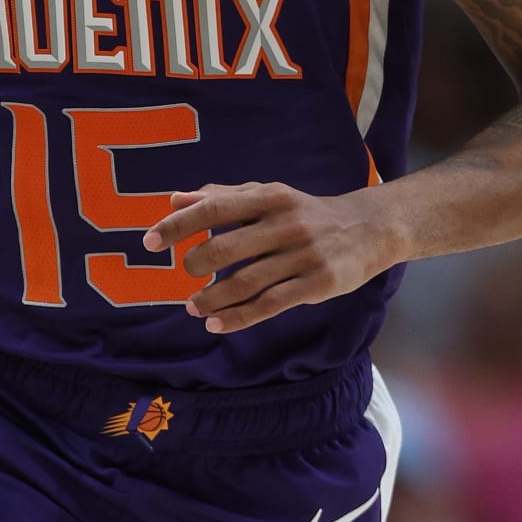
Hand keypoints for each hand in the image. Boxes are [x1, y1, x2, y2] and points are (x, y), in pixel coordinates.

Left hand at [143, 182, 402, 333]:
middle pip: (226, 248)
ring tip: (193, 308)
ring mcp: (303, 255)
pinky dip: (238, 318)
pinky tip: (217, 325)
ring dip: (212, 299)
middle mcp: (286, 223)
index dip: (179, 226)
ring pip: (245, 283)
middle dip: (195, 265)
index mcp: (269, 197)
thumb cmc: (307, 212)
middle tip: (186, 275)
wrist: (371, 227)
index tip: (150, 242)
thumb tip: (174, 200)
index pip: (214, 209)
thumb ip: (222, 198)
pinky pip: (270, 305)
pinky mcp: (317, 284)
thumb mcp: (269, 195)